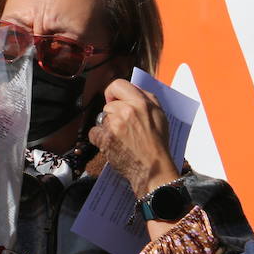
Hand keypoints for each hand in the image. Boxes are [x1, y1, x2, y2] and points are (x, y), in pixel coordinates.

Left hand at [89, 79, 181, 197]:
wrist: (153, 168)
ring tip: (121, 138)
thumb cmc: (157, 144)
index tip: (113, 101)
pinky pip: (94, 132)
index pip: (118, 85)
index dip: (113, 93)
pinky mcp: (106, 138)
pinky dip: (99, 139)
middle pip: (108, 105)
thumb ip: (146, 99)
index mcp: (142, 102)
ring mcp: (115, 124)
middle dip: (113, 115)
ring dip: (108, 127)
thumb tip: (131, 91)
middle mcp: (128, 110)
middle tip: (123, 127)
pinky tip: (111, 144)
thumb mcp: (159, 114)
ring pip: (102, 119)